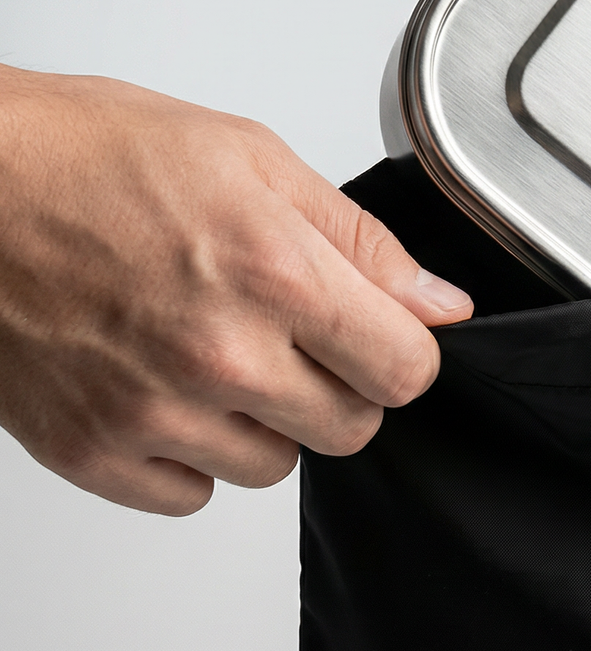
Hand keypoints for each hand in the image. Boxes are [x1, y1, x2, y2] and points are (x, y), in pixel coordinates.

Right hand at [0, 67, 472, 515]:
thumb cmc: (92, 154)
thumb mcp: (254, 160)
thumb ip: (362, 243)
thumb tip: (439, 305)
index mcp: (274, 275)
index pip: (406, 372)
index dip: (402, 352)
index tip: (378, 334)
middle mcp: (220, 356)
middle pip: (352, 429)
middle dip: (340, 386)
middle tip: (289, 334)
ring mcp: (152, 413)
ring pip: (274, 469)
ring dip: (264, 423)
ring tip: (212, 350)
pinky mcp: (91, 452)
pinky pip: (191, 495)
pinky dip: (190, 453)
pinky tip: (164, 388)